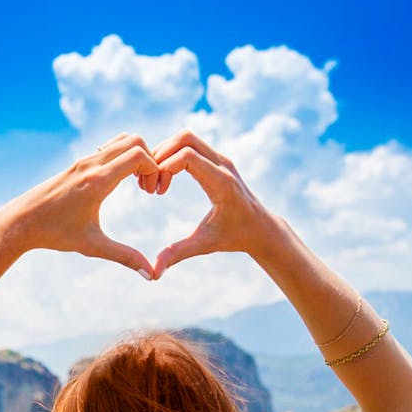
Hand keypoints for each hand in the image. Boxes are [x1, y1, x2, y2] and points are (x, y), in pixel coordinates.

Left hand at [0, 133, 159, 278]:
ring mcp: (82, 161)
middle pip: (133, 140)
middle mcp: (91, 165)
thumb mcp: (92, 246)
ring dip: (136, 155)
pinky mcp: (77, 164)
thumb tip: (151, 275)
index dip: (154, 169)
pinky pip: (108, 148)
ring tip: (137, 183)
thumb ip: (125, 257)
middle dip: (150, 158)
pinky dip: (122, 157)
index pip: (138, 155)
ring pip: (120, 140)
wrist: (20, 221)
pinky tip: (119, 183)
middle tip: (148, 186)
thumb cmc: (54, 234)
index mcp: (97, 181)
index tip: (152, 191)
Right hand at [148, 131, 288, 276]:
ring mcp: (221, 158)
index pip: (186, 156)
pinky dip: (173, 154)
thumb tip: (153, 274)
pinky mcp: (217, 159)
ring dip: (165, 153)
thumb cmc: (234, 237)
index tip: (156, 192)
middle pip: (184, 138)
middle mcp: (222, 164)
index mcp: (220, 182)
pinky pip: (190, 145)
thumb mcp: (204, 245)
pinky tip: (165, 179)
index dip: (164, 168)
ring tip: (156, 181)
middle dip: (160, 154)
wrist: (261, 228)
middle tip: (150, 182)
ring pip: (186, 137)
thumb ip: (178, 254)